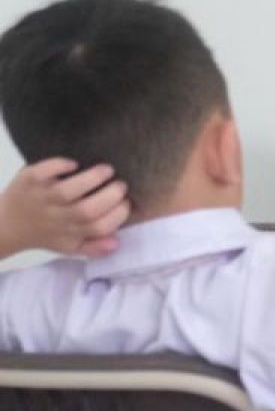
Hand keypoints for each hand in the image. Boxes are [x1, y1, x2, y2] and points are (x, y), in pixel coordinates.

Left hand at [0, 159, 129, 257]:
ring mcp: (42, 198)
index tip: (126, 202)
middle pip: (89, 209)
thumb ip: (94, 247)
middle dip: (112, 194)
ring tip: (106, 170)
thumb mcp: (68, 246)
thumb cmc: (43, 233)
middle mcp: (58, 217)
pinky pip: (45, 171)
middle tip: (120, 184)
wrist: (4, 226)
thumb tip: (117, 242)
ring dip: (94, 177)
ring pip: (70, 189)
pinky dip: (61, 165)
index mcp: (70, 233)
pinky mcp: (29, 181)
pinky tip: (74, 164)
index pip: (101, 226)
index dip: (119, 213)